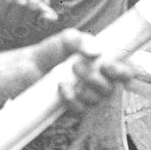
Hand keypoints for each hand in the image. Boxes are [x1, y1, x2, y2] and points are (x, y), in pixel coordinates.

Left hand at [0, 30, 134, 119]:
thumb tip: (96, 52)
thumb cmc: (49, 53)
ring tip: (66, 76)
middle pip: (110, 89)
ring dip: (83, 89)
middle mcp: (96, 84)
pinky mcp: (71, 109)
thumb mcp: (64, 39)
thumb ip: (80, 41)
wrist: (27, 69)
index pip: (123, 73)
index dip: (122, 72)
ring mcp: (85, 98)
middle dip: (95, 79)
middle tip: (76, 66)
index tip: (108, 66)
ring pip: (95, 100)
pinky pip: (79, 110)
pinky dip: (71, 99)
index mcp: (101, 66)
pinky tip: (61, 89)